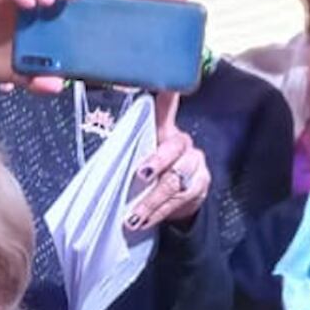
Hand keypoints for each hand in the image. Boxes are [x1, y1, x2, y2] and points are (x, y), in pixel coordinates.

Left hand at [127, 92, 208, 232]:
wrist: (182, 196)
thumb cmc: (154, 170)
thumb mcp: (141, 152)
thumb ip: (131, 143)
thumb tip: (108, 135)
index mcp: (166, 131)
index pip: (166, 110)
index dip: (167, 100)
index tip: (166, 89)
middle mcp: (184, 144)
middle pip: (174, 149)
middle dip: (157, 161)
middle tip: (142, 173)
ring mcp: (196, 165)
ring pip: (175, 181)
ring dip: (152, 200)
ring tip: (134, 216)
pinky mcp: (201, 186)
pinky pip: (180, 200)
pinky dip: (160, 212)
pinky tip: (146, 221)